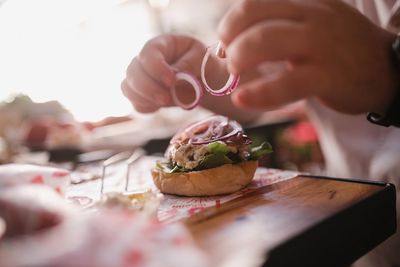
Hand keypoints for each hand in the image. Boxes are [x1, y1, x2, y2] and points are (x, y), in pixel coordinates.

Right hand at [121, 34, 204, 112]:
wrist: (203, 79)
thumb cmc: (203, 63)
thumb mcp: (202, 57)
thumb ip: (189, 65)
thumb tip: (174, 78)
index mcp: (161, 44)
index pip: (148, 53)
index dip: (156, 68)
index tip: (171, 81)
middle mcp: (145, 60)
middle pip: (133, 72)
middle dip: (149, 88)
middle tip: (168, 99)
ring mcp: (140, 77)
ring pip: (128, 88)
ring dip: (146, 98)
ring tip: (168, 101)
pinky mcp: (142, 95)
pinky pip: (136, 103)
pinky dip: (147, 107)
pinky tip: (161, 105)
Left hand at [218, 0, 398, 114]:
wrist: (386, 68)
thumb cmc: (340, 48)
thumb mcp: (314, 23)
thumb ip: (281, 26)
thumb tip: (236, 41)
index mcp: (305, 4)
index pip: (254, 4)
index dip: (232, 23)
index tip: (226, 41)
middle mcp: (311, 18)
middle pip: (255, 18)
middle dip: (231, 41)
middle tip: (230, 61)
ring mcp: (320, 46)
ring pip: (266, 42)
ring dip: (240, 59)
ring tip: (235, 74)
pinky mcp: (327, 76)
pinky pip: (286, 83)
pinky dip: (259, 93)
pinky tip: (242, 100)